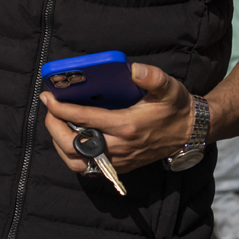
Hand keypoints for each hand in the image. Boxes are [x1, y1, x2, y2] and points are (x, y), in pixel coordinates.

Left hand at [41, 63, 195, 175]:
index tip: (48, 97)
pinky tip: (71, 139)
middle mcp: (120, 146)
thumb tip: (133, 69)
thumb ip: (152, 77)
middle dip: (54, 127)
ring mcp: (119, 159)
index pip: (85, 119)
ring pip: (77, 162)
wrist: (190, 132)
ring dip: (60, 145)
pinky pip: (88, 168)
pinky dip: (73, 156)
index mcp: (127, 125)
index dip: (61, 109)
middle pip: (74, 145)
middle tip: (49, 109)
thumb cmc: (176, 107)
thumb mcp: (168, 87)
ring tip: (56, 125)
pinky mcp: (120, 166)